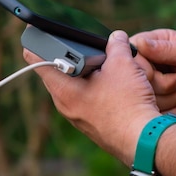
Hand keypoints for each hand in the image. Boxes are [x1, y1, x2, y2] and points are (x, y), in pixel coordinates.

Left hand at [23, 30, 163, 165]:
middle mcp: (65, 106)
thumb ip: (116, 46)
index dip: (35, 46)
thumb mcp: (123, 65)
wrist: (143, 140)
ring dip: (84, 74)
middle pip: (58, 74)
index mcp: (63, 90)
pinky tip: (112, 84)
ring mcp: (77, 117)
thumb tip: (116, 37)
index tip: (32, 36)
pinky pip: (86, 100)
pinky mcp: (90, 124)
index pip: (40, 64)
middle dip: (68, 58)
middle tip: (80, 46)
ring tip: (103, 65)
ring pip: (74, 88)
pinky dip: (93, 89)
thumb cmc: (127, 104)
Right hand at [131, 29, 175, 120]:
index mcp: (157, 45)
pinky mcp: (159, 107)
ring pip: (143, 98)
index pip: (131, 53)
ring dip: (170, 97)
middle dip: (161, 83)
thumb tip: (139, 43)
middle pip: (134, 79)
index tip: (158, 71)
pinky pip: (153, 113)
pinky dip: (172, 111)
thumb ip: (168, 49)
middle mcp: (151, 66)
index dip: (140, 65)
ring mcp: (154, 88)